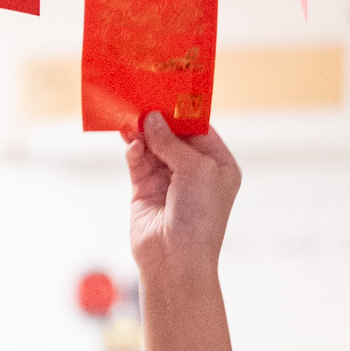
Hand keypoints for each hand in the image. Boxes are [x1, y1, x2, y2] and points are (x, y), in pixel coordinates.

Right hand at [128, 113, 241, 282]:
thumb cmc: (199, 218)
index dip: (183, 110)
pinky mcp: (145, 189)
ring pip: (152, 145)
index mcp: (218, 166)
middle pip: (173, 133)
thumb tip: (151, 118)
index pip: (200, 128)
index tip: (165, 89)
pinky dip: (134, 149)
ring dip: (142, 132)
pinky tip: (132, 143)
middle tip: (142, 96)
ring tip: (131, 115)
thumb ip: (172, 141)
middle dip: (159, 118)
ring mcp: (168, 180)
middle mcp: (194, 171)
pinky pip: (137, 160)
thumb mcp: (195, 170)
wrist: (176, 261)